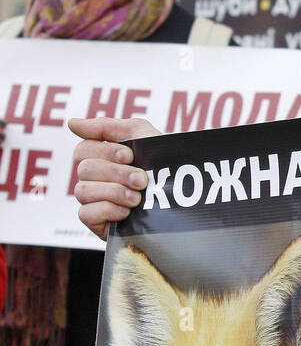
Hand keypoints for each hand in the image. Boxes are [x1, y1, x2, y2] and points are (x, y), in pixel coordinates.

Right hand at [69, 116, 160, 241]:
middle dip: (116, 173)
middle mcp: (94, 178)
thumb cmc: (162, 163)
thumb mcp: (141, 135)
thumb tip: (71, 123)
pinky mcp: (97, 222)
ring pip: (82, 191)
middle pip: (84, 169)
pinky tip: (127, 212)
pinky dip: (108, 210)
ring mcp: (94, 200)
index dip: (105, 152)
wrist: (185, 198)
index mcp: (101, 156)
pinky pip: (85, 214)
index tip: (130, 156)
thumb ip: (107, 126)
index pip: (82, 149)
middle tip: (141, 180)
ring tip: (138, 198)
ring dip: (115, 192)